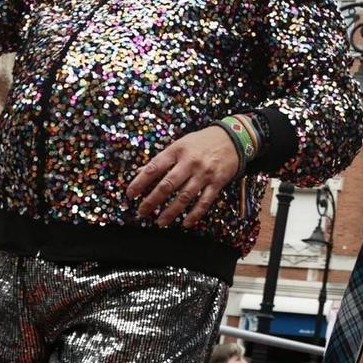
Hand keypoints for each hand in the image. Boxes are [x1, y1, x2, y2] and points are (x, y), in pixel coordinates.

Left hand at [127, 127, 243, 227]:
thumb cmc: (201, 142)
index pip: (154, 168)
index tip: (130, 194)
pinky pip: (204, 202)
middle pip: (167, 185)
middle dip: (152, 200)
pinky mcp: (217, 182)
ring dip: (171, 211)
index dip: (140, 182)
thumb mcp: (180, 144)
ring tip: (160, 222)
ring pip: (184, 196)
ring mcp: (204, 173)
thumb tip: (141, 171)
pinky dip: (194, 214)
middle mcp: (190, 162)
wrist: (232, 139)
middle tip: (142, 212)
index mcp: (177, 150)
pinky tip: (185, 223)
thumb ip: (163, 159)